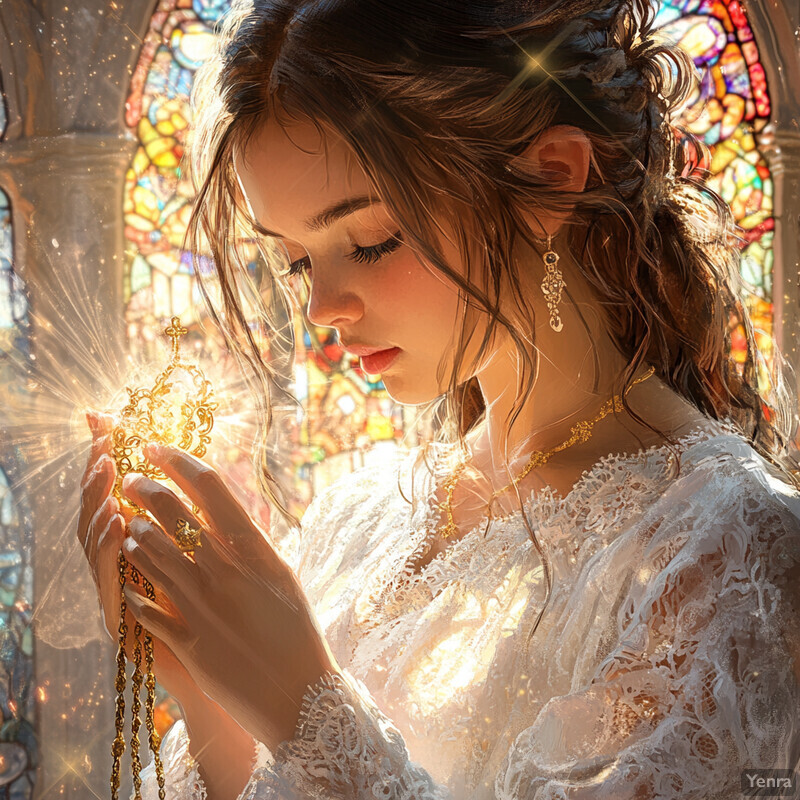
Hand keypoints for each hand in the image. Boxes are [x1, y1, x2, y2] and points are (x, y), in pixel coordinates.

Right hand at [77, 411, 203, 706]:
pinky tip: (117, 525)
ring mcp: (120, 595)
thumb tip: (209, 477)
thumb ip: (205, 525)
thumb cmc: (224, 620)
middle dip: (102, 475)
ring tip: (108, 474)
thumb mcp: (217, 563)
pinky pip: (109, 582)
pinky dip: (110, 552)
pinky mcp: (124, 625)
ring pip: (98, 545)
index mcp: (147, 550)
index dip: (115, 459)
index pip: (125, 494)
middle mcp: (126, 569)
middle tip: (103, 443)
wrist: (224, 679)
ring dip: (102, 505)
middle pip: (102, 511)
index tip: (110, 421)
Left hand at [118, 444, 339, 751]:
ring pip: (150, 553)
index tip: (158, 447)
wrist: (300, 694)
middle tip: (131, 478)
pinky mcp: (187, 641)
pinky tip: (128, 578)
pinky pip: (145, 606)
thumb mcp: (282, 575)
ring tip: (128, 523)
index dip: (179, 461)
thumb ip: (253, 543)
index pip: (211, 488)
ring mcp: (203, 606)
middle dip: (144, 488)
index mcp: (255, 551)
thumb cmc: (299, 631)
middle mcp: (225, 571)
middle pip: (173, 513)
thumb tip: (228, 510)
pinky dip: (134, 588)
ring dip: (133, 532)